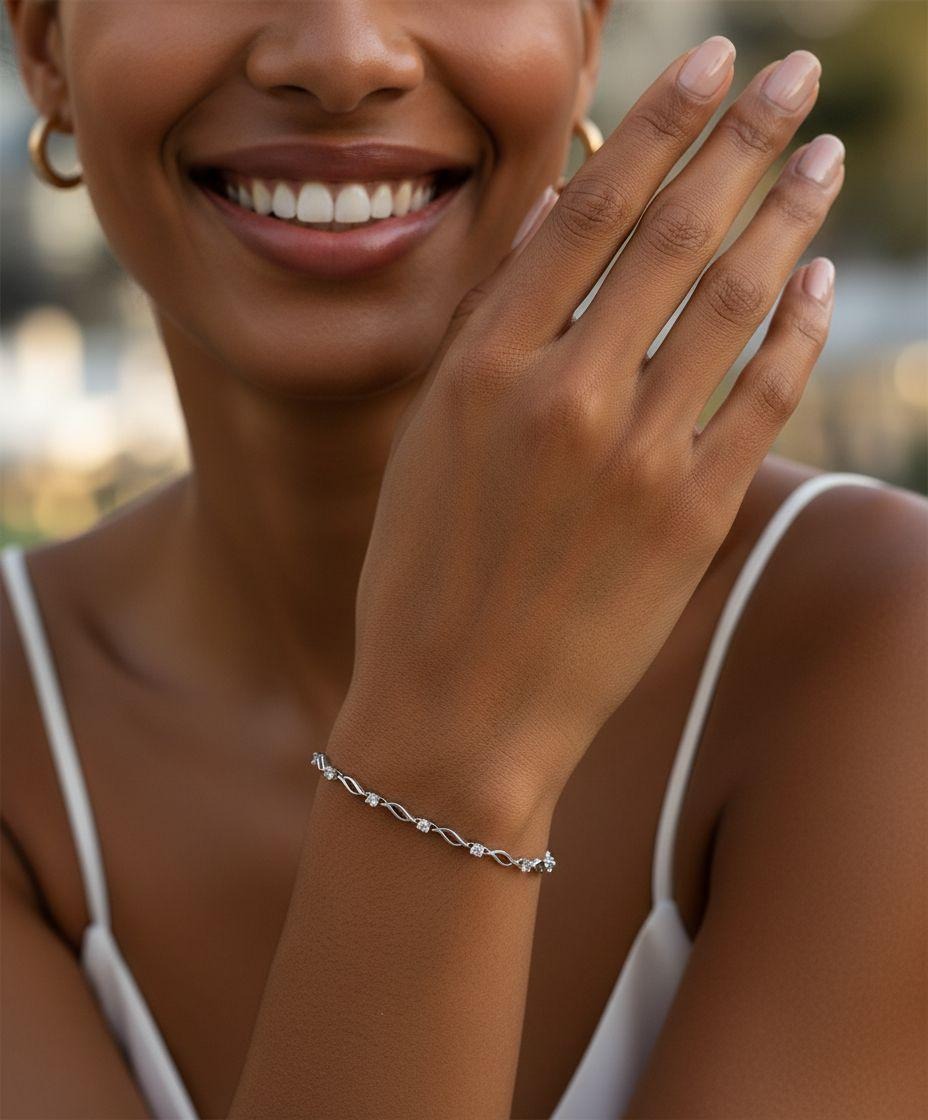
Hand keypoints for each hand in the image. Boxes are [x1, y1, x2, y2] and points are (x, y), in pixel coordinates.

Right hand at [339, 39, 841, 811]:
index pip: (588, 211)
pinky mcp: (688, 518)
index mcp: (480, 367)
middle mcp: (560, 395)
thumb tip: (557, 234)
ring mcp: (632, 457)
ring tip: (821, 157)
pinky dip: (796, 329)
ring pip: (730, 302)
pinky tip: (817, 279)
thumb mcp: (427, 442)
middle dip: (743, 139)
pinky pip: (760, 399)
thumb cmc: (423, 578)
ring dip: (785, 217)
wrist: (455, 714)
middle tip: (790, 77)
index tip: (708, 65)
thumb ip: (489, 336)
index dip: (659, 125)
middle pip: (673, 233)